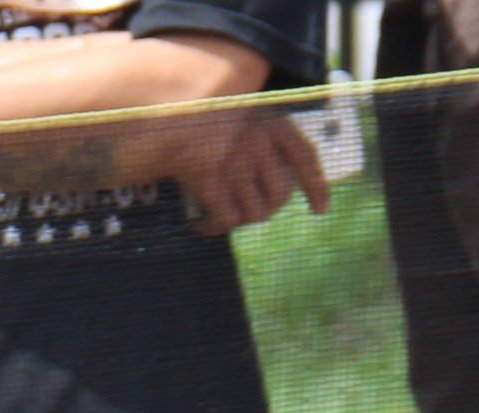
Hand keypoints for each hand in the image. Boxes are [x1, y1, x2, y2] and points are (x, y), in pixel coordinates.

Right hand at [175, 105, 326, 236]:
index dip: (316, 186)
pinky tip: (199, 225)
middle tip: (245, 211)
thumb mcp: (238, 120)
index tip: (320, 210)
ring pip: (255, 213)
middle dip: (266, 210)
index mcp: (269, 121)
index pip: (304, 156)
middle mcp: (257, 138)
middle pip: (281, 195)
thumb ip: (261, 142)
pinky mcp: (210, 178)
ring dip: (237, 221)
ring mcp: (235, 158)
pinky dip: (213, 228)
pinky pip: (226, 220)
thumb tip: (279, 192)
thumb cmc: (197, 125)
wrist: (158, 118)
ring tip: (219, 216)